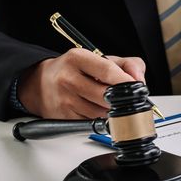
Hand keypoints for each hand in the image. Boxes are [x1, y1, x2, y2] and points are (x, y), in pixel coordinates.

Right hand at [17, 49, 145, 118]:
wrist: (41, 83)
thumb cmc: (75, 70)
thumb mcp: (99, 59)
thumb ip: (127, 64)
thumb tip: (139, 80)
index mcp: (77, 58)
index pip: (107, 71)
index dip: (126, 81)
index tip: (137, 87)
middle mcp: (68, 78)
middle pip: (106, 95)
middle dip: (121, 99)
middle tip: (127, 98)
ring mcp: (64, 100)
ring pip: (100, 112)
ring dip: (112, 111)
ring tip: (110, 103)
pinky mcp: (63, 117)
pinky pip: (91, 123)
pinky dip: (100, 119)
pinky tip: (97, 109)